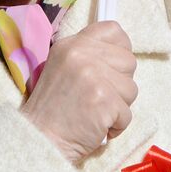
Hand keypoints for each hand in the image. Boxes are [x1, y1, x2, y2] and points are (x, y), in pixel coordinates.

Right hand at [20, 21, 137, 163]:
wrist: (38, 140)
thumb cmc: (53, 110)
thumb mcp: (62, 68)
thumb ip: (88, 56)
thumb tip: (120, 53)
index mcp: (72, 44)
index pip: (114, 30)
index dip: (120, 50)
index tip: (112, 69)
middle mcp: (82, 54)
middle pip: (129, 62)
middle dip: (120, 84)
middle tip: (97, 98)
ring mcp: (93, 76)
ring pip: (131, 88)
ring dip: (119, 107)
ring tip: (94, 113)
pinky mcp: (104, 100)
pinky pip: (127, 114)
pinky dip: (116, 126)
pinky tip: (95, 127)